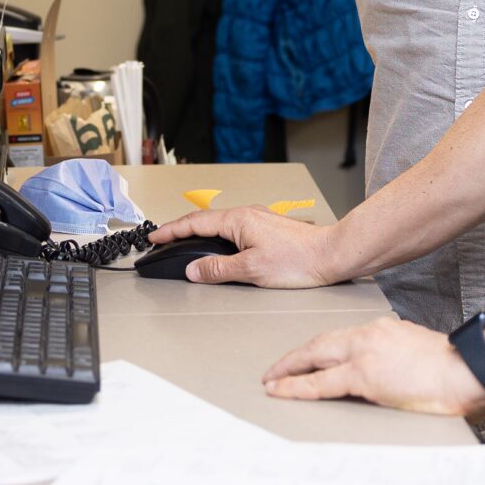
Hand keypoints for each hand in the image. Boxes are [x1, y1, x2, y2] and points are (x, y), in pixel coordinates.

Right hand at [146, 205, 342, 287]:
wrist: (331, 255)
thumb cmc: (299, 260)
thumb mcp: (252, 270)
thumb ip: (219, 270)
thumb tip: (194, 270)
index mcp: (237, 220)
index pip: (194, 224)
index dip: (171, 231)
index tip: (154, 237)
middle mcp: (246, 215)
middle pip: (204, 221)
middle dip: (180, 230)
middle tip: (162, 240)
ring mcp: (257, 220)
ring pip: (219, 225)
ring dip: (199, 234)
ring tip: (185, 244)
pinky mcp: (267, 229)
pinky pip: (233, 230)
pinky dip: (217, 237)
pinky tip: (219, 247)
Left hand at [261, 317, 484, 417]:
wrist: (468, 370)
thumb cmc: (456, 368)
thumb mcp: (422, 352)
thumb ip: (402, 356)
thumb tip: (395, 371)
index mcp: (385, 329)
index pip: (343, 338)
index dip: (321, 349)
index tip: (310, 358)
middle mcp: (370, 334)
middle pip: (321, 342)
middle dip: (295, 356)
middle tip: (276, 368)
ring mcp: (365, 353)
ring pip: (314, 358)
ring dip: (288, 369)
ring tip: (271, 380)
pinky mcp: (364, 375)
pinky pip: (320, 383)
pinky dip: (296, 387)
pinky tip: (282, 392)